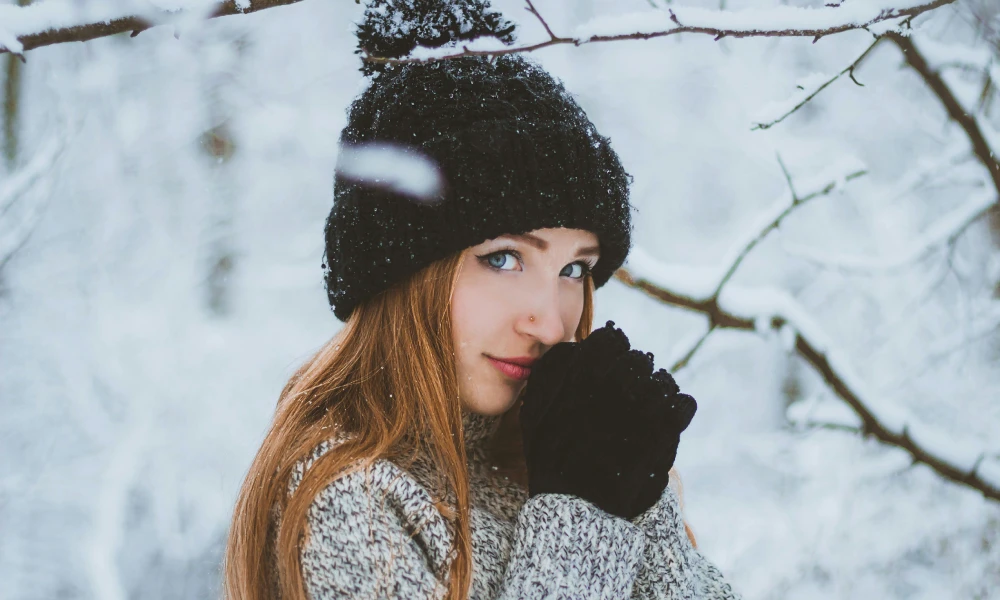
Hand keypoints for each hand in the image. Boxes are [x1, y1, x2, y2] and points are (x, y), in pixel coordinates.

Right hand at [519, 320, 696, 519]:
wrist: (576, 505)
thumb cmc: (551, 456)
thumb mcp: (536, 409)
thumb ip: (554, 370)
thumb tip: (577, 347)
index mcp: (584, 374)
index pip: (611, 340)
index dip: (612, 350)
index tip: (610, 365)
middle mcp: (616, 384)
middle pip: (639, 359)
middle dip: (634, 371)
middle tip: (628, 391)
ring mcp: (644, 406)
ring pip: (662, 380)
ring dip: (656, 389)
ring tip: (646, 409)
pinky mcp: (667, 431)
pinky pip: (683, 403)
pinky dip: (677, 407)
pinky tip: (665, 419)